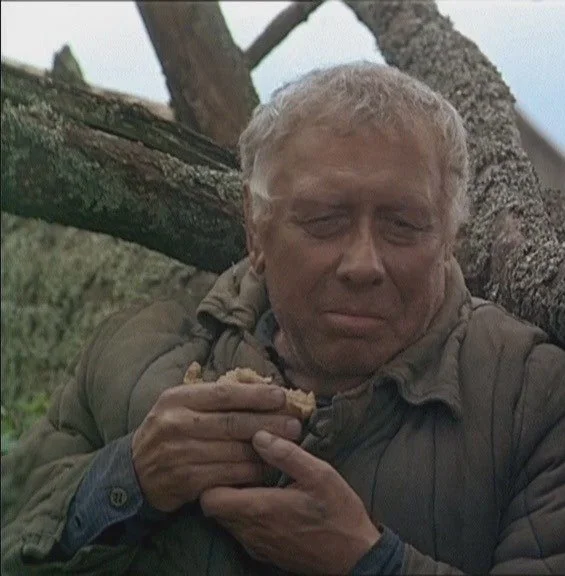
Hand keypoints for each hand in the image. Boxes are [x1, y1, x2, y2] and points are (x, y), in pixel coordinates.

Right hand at [131, 378, 302, 511]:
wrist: (135, 472)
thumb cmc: (169, 430)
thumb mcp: (181, 404)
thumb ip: (214, 395)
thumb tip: (260, 385)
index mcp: (177, 399)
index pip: (224, 394)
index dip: (256, 395)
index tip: (282, 396)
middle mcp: (176, 424)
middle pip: (233, 423)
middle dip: (269, 423)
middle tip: (295, 424)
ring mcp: (180, 454)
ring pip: (234, 452)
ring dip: (265, 450)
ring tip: (288, 446)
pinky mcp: (186, 482)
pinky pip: (228, 476)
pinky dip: (251, 472)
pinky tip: (266, 467)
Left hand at [200, 431, 380, 574]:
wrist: (355, 556)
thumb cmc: (338, 512)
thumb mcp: (319, 474)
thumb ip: (286, 454)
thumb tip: (257, 435)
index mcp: (259, 509)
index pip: (210, 499)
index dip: (212, 477)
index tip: (226, 459)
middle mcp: (251, 532)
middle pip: (215, 510)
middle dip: (221, 486)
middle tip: (238, 465)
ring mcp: (257, 546)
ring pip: (227, 522)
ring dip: (233, 502)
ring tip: (251, 480)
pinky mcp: (265, 554)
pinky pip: (241, 533)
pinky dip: (243, 517)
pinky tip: (263, 500)